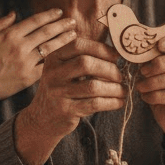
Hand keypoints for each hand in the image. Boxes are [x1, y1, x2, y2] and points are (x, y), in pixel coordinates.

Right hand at [0, 8, 76, 104]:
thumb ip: (0, 24)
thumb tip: (14, 13)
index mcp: (10, 34)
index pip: (35, 21)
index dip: (49, 15)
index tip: (59, 12)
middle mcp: (20, 46)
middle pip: (46, 32)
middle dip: (62, 25)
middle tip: (73, 21)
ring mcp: (25, 62)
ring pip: (50, 48)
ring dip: (63, 40)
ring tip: (74, 35)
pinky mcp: (28, 77)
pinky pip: (46, 67)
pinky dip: (56, 60)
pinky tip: (65, 56)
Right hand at [14, 36, 125, 164]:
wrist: (42, 118)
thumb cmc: (62, 90)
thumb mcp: (64, 70)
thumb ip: (82, 58)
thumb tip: (117, 52)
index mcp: (54, 58)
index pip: (79, 45)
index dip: (101, 48)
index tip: (116, 56)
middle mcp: (53, 73)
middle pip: (86, 64)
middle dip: (109, 69)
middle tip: (120, 76)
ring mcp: (58, 93)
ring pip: (93, 86)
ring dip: (114, 88)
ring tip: (123, 90)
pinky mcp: (65, 110)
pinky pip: (94, 104)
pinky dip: (111, 102)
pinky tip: (119, 102)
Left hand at [135, 33, 164, 157]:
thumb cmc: (162, 89)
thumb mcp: (157, 71)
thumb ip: (152, 59)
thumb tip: (136, 52)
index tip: (159, 46)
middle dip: (159, 64)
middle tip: (143, 71)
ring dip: (154, 81)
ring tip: (141, 86)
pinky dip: (156, 95)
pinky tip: (146, 97)